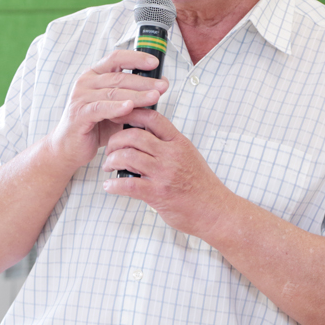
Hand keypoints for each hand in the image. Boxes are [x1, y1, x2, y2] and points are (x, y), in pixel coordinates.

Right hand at [46, 51, 168, 170]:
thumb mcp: (117, 108)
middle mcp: (86, 82)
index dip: (136, 58)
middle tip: (163, 86)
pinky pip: (100, 108)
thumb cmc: (96, 127)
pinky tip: (130, 107)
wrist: (70, 148)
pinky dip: (116, 107)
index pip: (116, 58)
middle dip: (144, 82)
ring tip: (154, 97)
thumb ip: (132, 97)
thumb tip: (160, 87)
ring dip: (136, 95)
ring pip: (113, 92)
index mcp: (95, 75)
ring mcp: (80, 97)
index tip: (154, 63)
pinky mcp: (79, 113)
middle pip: (119, 77)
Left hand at [102, 108, 231, 238]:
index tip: (118, 115)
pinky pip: (129, 185)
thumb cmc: (202, 186)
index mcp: (179, 143)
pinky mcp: (158, 193)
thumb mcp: (189, 156)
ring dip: (111, 160)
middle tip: (109, 149)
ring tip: (108, 166)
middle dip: (115, 140)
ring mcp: (164, 174)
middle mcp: (171, 155)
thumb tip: (146, 138)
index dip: (131, 113)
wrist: (216, 211)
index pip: (152, 118)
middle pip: (135, 135)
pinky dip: (114, 185)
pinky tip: (109, 186)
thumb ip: (169, 145)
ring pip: (128, 156)